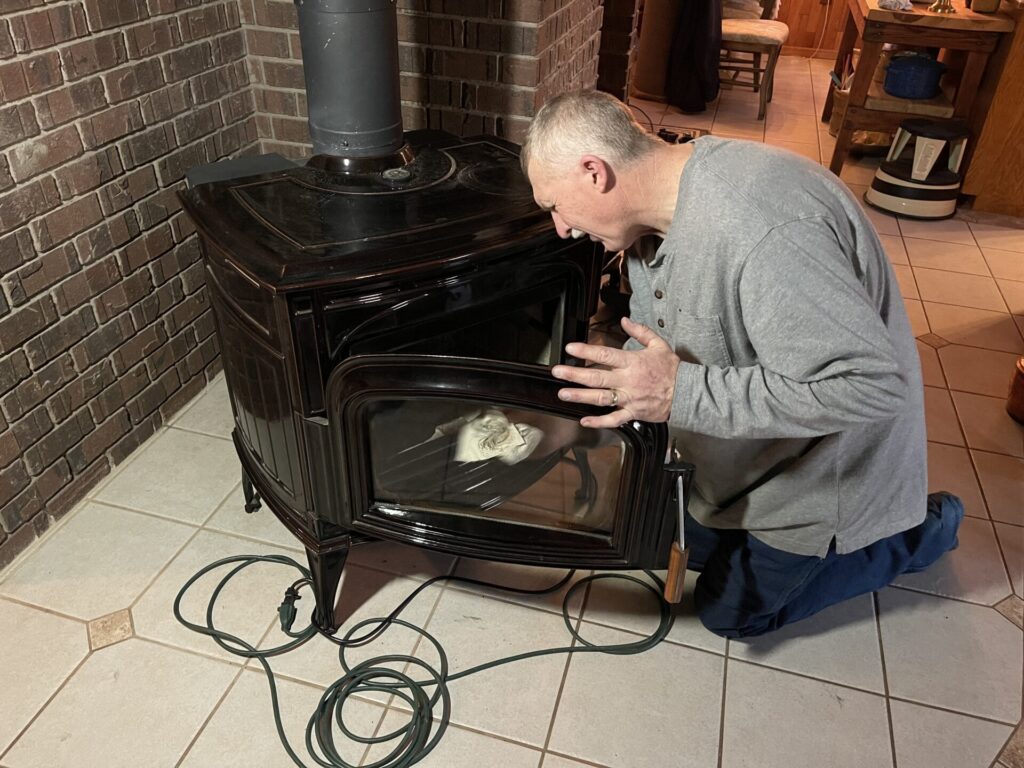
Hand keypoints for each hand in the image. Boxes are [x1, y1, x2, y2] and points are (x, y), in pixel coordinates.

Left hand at [551, 317, 680, 428]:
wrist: (687, 393)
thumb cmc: (672, 370)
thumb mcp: (659, 344)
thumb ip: (640, 331)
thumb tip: (625, 320)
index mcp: (633, 363)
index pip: (605, 355)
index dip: (586, 351)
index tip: (570, 348)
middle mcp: (628, 381)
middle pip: (597, 377)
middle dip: (574, 375)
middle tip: (557, 372)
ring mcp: (629, 398)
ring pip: (601, 398)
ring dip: (580, 397)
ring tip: (563, 394)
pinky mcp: (633, 413)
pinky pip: (614, 419)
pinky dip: (599, 422)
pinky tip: (584, 420)